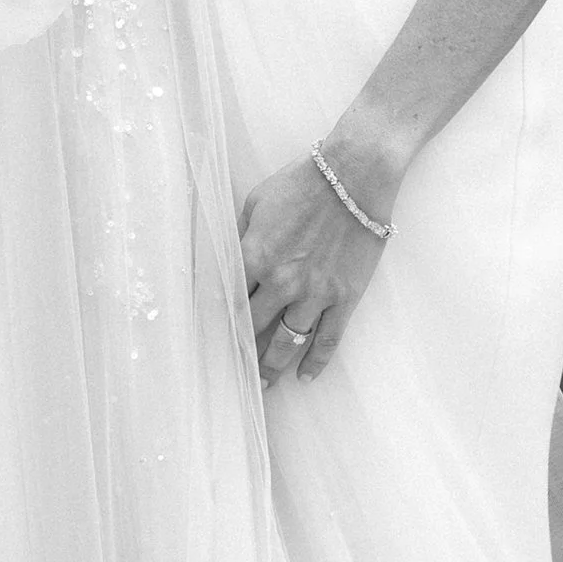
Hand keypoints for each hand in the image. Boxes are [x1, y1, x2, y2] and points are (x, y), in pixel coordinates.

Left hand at [239, 143, 395, 384]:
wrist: (355, 176)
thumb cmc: (303, 182)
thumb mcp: (256, 202)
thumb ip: (241, 236)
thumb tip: (229, 260)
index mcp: (255, 256)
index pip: (227, 300)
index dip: (216, 321)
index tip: (207, 339)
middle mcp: (282, 282)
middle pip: (253, 327)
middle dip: (240, 350)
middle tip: (230, 368)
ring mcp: (315, 294)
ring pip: (287, 343)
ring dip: (272, 367)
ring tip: (263, 385)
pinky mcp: (344, 298)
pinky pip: (328, 340)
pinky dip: (316, 363)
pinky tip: (305, 378)